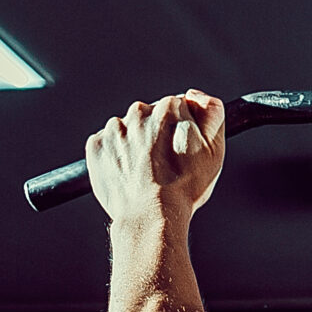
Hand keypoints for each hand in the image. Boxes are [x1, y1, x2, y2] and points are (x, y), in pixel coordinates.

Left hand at [85, 90, 226, 226]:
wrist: (151, 216)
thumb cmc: (185, 187)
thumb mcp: (215, 150)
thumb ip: (211, 113)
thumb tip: (195, 95)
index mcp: (168, 108)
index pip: (176, 107)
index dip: (182, 129)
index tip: (181, 149)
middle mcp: (138, 112)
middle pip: (149, 116)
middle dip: (156, 134)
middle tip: (163, 163)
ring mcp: (114, 129)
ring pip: (127, 130)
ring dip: (134, 144)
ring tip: (144, 171)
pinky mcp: (96, 146)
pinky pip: (106, 144)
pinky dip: (115, 155)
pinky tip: (128, 173)